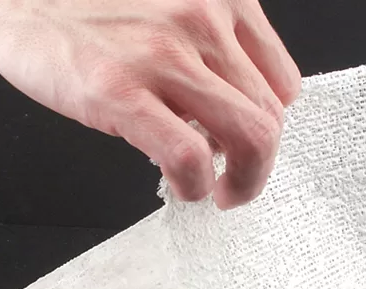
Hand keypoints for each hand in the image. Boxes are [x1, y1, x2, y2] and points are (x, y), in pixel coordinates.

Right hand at [0, 0, 300, 208]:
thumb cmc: (82, 3)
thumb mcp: (168, 8)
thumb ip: (206, 47)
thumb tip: (226, 110)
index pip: (283, 84)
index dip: (268, 126)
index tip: (246, 145)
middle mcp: (204, 21)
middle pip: (271, 118)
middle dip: (259, 164)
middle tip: (236, 182)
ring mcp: (166, 56)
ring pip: (249, 139)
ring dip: (241, 182)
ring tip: (216, 192)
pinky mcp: (123, 91)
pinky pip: (191, 157)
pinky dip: (196, 186)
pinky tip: (182, 188)